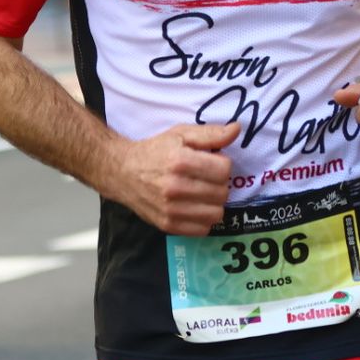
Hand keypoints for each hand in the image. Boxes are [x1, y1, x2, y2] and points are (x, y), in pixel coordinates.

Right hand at [115, 123, 238, 234]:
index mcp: (180, 161)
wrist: (122, 172)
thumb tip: (236, 130)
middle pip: (222, 193)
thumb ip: (210, 134)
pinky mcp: (167, 226)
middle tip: (206, 178)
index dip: (222, 164)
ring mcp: (170, 210)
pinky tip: (195, 207)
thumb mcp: (181, 134)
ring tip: (202, 193)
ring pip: (216, 214)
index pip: (224, 170)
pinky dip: (203, 219)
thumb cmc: (155, 151)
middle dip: (219, 184)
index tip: (212, 162)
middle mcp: (175, 187)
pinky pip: (203, 230)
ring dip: (214, 203)